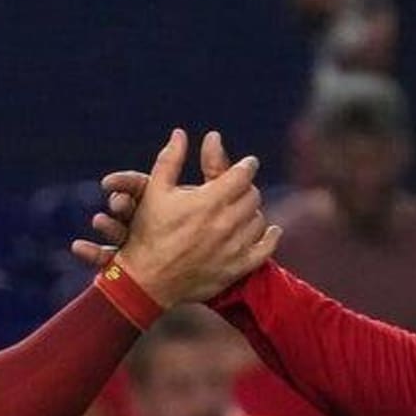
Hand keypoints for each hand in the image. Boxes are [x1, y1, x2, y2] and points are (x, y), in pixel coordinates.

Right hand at [71, 129, 277, 305]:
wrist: (145, 281)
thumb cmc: (147, 234)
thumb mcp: (154, 192)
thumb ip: (169, 160)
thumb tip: (180, 134)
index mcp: (208, 200)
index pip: (242, 175)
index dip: (247, 166)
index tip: (247, 163)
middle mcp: (225, 223)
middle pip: (252, 196)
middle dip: (247, 188)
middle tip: (240, 188)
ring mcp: (233, 247)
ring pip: (259, 220)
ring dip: (253, 212)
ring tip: (243, 210)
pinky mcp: (236, 268)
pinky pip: (266, 249)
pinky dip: (270, 237)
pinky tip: (270, 230)